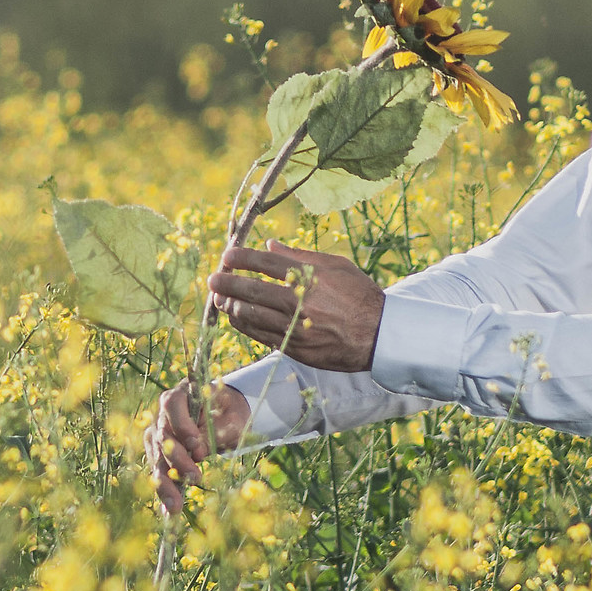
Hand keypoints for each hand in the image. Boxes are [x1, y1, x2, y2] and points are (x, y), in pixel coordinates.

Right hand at [146, 381, 251, 514]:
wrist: (225, 420)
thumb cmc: (230, 414)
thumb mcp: (231, 419)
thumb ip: (215, 430)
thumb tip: (198, 451)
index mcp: (179, 396)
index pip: (171, 405)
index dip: (181, 425)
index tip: (197, 445)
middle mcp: (162, 416)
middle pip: (163, 437)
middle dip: (177, 460)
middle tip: (195, 477)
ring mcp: (157, 438)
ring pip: (157, 460)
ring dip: (166, 484)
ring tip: (176, 507)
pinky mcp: (159, 457)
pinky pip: (160, 476)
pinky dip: (165, 494)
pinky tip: (168, 513)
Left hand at [208, 239, 384, 372]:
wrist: (379, 335)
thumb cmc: (359, 295)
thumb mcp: (336, 266)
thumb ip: (300, 255)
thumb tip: (270, 243)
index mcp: (310, 277)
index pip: (266, 263)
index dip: (243, 258)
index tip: (227, 255)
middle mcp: (300, 302)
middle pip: (252, 289)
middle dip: (227, 282)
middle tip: (213, 279)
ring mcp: (296, 327)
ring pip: (252, 315)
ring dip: (232, 306)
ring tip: (220, 299)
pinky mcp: (295, 347)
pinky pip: (261, 335)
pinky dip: (245, 325)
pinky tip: (237, 317)